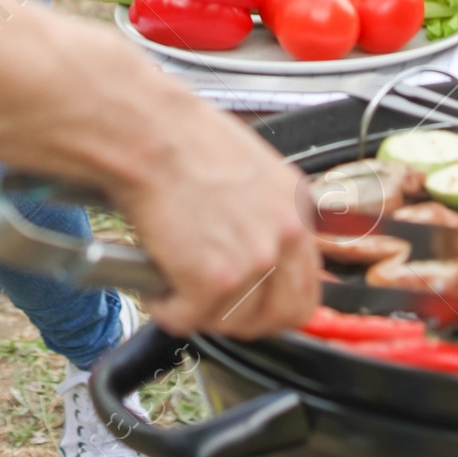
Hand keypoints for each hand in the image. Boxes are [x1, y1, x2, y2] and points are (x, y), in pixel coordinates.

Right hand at [114, 111, 319, 337]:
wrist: (150, 133)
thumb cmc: (184, 138)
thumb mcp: (251, 170)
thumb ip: (264, 216)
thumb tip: (256, 247)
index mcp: (296, 210)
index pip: (307, 288)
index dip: (275, 304)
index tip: (255, 306)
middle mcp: (284, 238)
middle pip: (280, 315)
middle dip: (241, 318)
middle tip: (211, 303)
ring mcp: (253, 262)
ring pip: (232, 323)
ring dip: (199, 310)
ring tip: (175, 280)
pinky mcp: (213, 281)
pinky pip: (187, 319)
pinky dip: (165, 307)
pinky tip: (155, 279)